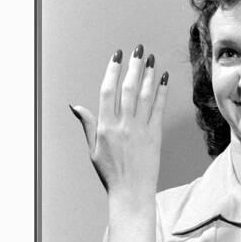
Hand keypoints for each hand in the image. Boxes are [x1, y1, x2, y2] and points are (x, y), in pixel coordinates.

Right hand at [70, 45, 168, 198]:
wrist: (131, 192)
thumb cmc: (111, 173)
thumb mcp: (93, 149)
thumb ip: (88, 125)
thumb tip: (76, 106)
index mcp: (105, 127)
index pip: (108, 91)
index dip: (113, 71)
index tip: (117, 56)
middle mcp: (122, 125)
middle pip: (128, 89)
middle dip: (134, 66)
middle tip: (138, 49)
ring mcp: (140, 130)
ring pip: (144, 96)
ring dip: (149, 75)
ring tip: (152, 59)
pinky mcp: (155, 135)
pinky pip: (158, 109)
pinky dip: (161, 92)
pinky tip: (164, 79)